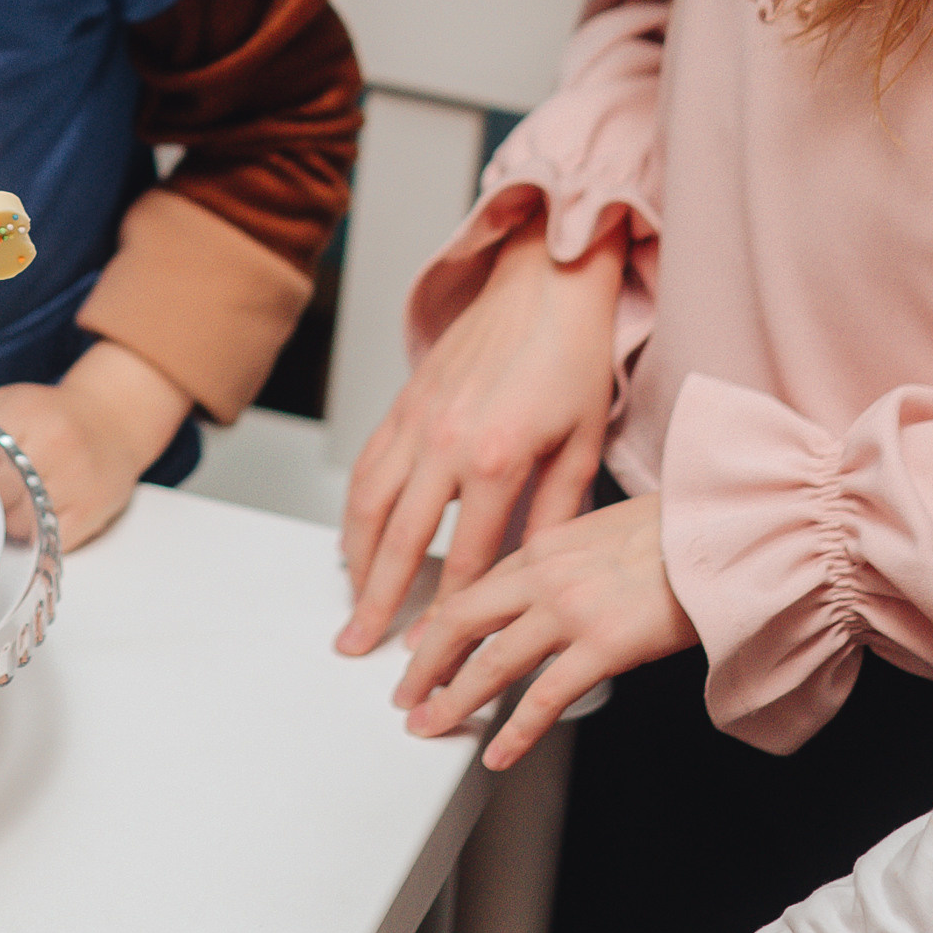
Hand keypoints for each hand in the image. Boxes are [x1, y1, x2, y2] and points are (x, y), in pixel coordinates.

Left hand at [0, 342, 191, 551]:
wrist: (117, 419)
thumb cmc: (54, 414)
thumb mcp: (11, 400)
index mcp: (29, 413)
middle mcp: (56, 446)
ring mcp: (76, 483)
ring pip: (21, 521)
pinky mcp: (90, 513)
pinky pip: (47, 541)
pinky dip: (24, 545)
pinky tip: (7, 543)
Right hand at [338, 216, 622, 655]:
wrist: (542, 282)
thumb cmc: (570, 356)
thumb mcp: (582, 442)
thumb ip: (556, 513)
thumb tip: (538, 569)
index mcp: (499, 459)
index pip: (467, 558)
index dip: (449, 612)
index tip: (434, 650)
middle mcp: (447, 441)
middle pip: (401, 541)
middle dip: (378, 601)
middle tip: (358, 645)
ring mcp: (418, 419)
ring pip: (369, 504)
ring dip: (355, 559)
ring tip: (351, 602)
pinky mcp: (405, 401)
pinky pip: (367, 465)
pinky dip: (354, 508)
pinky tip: (355, 536)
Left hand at [392, 488, 695, 769]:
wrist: (724, 534)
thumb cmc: (678, 530)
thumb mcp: (604, 529)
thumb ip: (568, 558)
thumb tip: (551, 586)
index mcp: (545, 543)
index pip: (475, 585)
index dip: (439, 620)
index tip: (418, 644)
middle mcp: (545, 574)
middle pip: (462, 620)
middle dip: (425, 662)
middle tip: (404, 694)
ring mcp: (571, 610)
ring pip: (492, 661)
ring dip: (453, 699)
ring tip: (429, 726)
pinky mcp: (604, 645)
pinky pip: (545, 696)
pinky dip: (516, 731)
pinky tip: (497, 754)